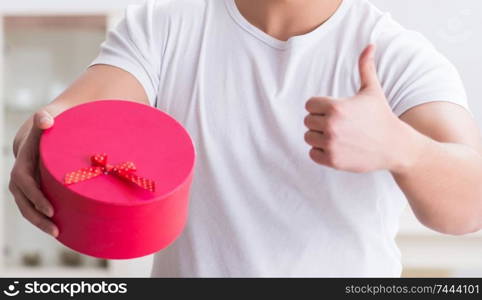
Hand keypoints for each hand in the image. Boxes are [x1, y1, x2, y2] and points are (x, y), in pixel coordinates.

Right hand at [9, 110, 58, 236]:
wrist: (43, 128)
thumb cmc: (50, 124)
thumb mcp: (48, 118)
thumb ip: (45, 118)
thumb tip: (45, 120)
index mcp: (23, 161)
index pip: (24, 183)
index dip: (36, 197)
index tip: (50, 210)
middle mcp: (21, 175)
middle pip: (24, 201)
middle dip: (37, 217)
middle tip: (55, 230)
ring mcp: (26, 185)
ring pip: (28, 208)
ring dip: (40, 223)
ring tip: (58, 234)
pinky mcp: (35, 190)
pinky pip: (36, 207)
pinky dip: (44, 218)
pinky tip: (61, 229)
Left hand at [304, 45, 410, 172]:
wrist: (395, 146)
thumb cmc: (382, 116)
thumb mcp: (373, 91)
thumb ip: (366, 67)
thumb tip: (370, 45)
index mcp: (336, 107)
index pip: (309, 105)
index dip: (321, 107)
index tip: (335, 111)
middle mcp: (331, 126)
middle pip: (307, 121)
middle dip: (319, 122)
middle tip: (339, 125)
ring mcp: (331, 145)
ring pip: (309, 138)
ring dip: (319, 137)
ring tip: (338, 136)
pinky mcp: (332, 161)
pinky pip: (312, 154)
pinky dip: (321, 152)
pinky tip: (337, 148)